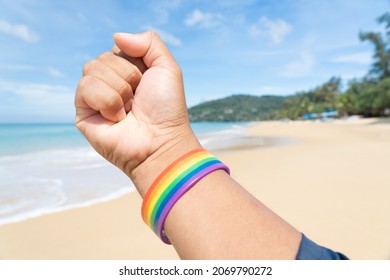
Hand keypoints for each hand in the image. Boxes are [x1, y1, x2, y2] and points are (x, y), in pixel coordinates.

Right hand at [75, 32, 199, 194]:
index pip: (117, 49)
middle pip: (103, 57)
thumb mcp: (167, 67)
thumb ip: (148, 42)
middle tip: (137, 99)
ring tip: (128, 111)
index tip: (146, 82)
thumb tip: (116, 37)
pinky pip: (85, 87)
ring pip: (91, 68)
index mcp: (127, 72)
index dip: (134, 63)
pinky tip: (117, 119)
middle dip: (127, 76)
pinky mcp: (83, 113)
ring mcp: (95, 98)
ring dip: (118, 90)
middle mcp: (110, 84)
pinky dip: (106, 101)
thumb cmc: (166, 109)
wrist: (160, 142)